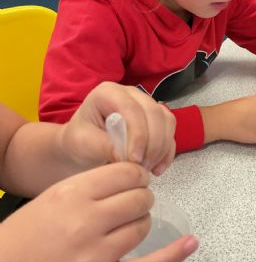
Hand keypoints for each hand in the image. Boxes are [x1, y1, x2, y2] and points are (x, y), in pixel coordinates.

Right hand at [0, 163, 197, 261]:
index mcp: (72, 194)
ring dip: (140, 221)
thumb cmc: (21, 238)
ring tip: (124, 224)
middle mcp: (86, 221)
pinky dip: (173, 255)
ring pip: (142, 226)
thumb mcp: (52, 197)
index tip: (135, 179)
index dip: (136, 174)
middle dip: (140, 197)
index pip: (126, 172)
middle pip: (139, 198)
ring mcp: (96, 256)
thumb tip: (130, 178)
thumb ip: (90, 185)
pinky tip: (191, 242)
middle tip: (131, 202)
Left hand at [61, 82, 175, 175]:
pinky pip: (170, 133)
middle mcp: (131, 94)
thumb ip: (103, 146)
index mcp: (109, 93)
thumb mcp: (82, 143)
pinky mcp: (156, 120)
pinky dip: (167, 152)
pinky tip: (157, 169)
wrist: (85, 146)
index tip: (134, 159)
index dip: (138, 133)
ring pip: (167, 121)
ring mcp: (146, 105)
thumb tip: (126, 156)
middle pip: (154, 113)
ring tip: (147, 169)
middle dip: (152, 143)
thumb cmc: (80, 140)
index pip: (131, 108)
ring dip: (161, 148)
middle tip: (141, 167)